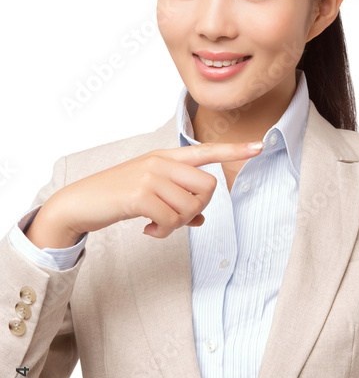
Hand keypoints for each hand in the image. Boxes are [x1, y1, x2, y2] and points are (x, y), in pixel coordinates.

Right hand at [41, 141, 263, 240]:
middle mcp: (161, 161)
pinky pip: (171, 220)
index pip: (206, 150)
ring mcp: (151, 176)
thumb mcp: (149, 193)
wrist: (79, 203)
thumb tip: (202, 218)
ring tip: (156, 224)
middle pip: (208, 186)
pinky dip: (163, 232)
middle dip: (198, 208)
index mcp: (166, 156)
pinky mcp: (140, 195)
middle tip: (175, 218)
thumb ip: (177, 199)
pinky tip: (148, 230)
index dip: (235, 150)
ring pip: (191, 206)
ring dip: (177, 225)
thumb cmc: (117, 197)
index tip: (261, 145)